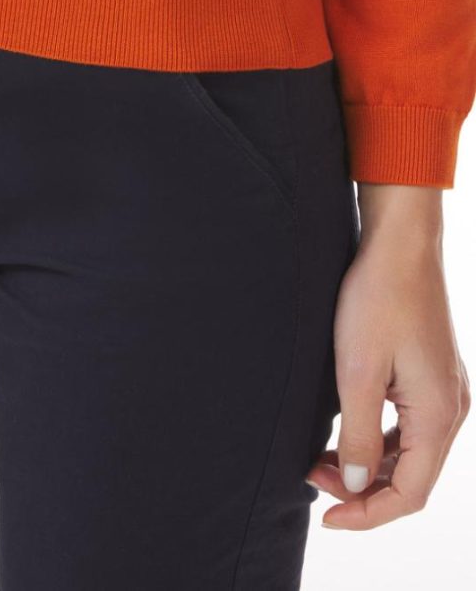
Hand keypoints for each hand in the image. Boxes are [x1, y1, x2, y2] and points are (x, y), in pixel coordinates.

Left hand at [305, 184, 470, 529]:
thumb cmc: (378, 299)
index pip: (410, 493)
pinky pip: (409, 425)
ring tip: (323, 460)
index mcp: (439, 413)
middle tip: (313, 479)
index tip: (326, 518)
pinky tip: (348, 432)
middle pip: (413, 477)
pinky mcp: (429, 373)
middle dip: (364, 490)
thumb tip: (360, 485)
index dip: (368, 514)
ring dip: (370, 465)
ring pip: (410, 452)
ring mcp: (443, 389)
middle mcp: (450, 407)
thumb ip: (360, 435)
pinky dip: (379, 439)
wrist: (399, 245)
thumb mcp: (358, 372)